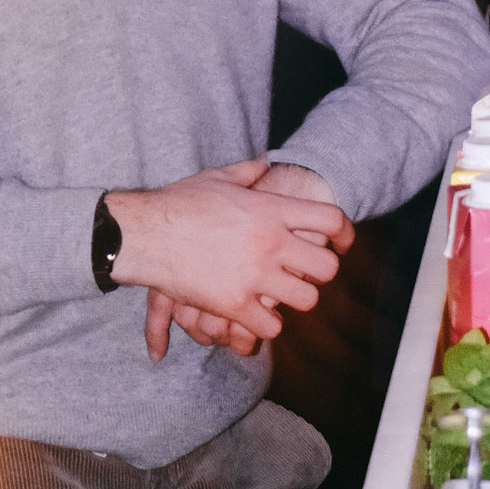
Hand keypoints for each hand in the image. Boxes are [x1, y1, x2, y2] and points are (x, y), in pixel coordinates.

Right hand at [111, 158, 351, 359]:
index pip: (331, 219)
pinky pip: (271, 326)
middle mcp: (270, 242)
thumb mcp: (217, 178)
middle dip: (320, 273)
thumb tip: (264, 162)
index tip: (342, 243)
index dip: (344, 233)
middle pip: (327, 267)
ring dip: (295, 300)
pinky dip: (265, 325)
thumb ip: (247, 172)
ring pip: (306, 300)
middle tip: (304, 273)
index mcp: (270, 209)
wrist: (145, 233)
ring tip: (279, 295)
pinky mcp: (234, 304)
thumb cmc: (178, 203)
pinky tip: (254, 315)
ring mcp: (254, 275)